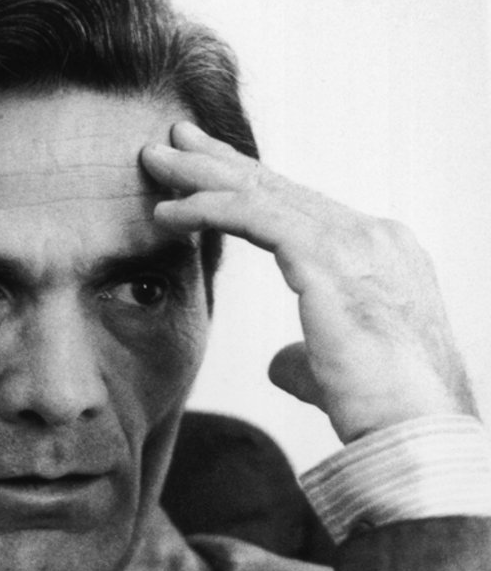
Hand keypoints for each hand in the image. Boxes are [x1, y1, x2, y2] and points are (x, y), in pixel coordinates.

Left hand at [141, 122, 475, 443]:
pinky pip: (252, 216)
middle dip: (217, 162)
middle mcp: (368, 234)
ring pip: (260, 191)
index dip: (245, 185)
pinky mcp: (327, 257)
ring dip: (199, 175)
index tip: (201, 171)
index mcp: (376, 252)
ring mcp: (353, 240)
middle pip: (276, 186)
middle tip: (171, 141)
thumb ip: (304, 355)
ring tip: (152, 161)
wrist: (418, 430)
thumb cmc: (382, 407)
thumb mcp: (335, 368)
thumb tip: (279, 363)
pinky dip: (206, 209)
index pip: (298, 206)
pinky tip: (168, 213)